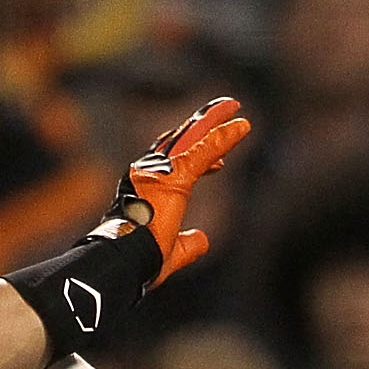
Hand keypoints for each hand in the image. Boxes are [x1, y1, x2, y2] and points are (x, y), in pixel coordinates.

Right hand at [101, 97, 250, 285]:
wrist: (126, 263)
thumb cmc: (138, 261)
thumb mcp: (169, 252)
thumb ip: (186, 244)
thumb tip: (202, 239)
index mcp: (146, 189)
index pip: (173, 164)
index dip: (198, 160)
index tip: (219, 164)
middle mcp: (149, 173)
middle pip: (180, 141)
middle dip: (202, 125)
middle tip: (224, 110)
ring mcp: (160, 171)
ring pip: (191, 137)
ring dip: (213, 120)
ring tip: (233, 105)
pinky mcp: (174, 176)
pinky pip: (204, 150)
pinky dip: (224, 137)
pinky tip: (242, 127)